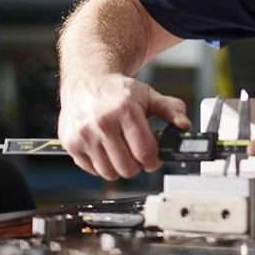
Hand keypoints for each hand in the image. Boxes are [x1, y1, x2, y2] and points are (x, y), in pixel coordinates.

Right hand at [57, 73, 189, 179]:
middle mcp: (103, 123)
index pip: (145, 152)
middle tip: (137, 154)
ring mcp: (84, 134)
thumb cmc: (118, 91)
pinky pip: (91, 170)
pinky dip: (101, 165)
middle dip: (137, 165)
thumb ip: (170, 110)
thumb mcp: (148, 96)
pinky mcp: (70, 143)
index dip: (154, 161)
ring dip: (118, 167)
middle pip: (127, 168)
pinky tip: (105, 149)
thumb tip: (184, 126)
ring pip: (109, 173)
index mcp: (125, 111)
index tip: (154, 160)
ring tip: (121, 151)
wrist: (87, 81)